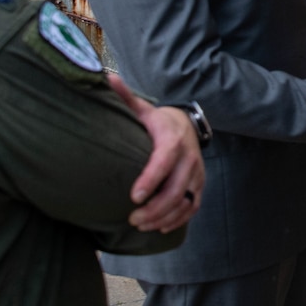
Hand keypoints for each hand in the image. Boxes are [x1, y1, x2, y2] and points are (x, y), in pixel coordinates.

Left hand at [110, 73, 204, 232]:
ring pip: (185, 202)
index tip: (134, 196)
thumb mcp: (142, 109)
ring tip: (141, 225)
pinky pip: (193, 207)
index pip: (165, 161)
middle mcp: (189, 158)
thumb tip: (106, 78)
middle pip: (176, 189)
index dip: (151, 179)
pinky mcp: (199, 185)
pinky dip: (178, 220)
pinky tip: (160, 227)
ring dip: (163, 217)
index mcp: (172, 140)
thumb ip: (125, 98)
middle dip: (154, 208)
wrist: (186, 126)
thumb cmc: (157, 122)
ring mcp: (196, 174)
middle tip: (132, 219)